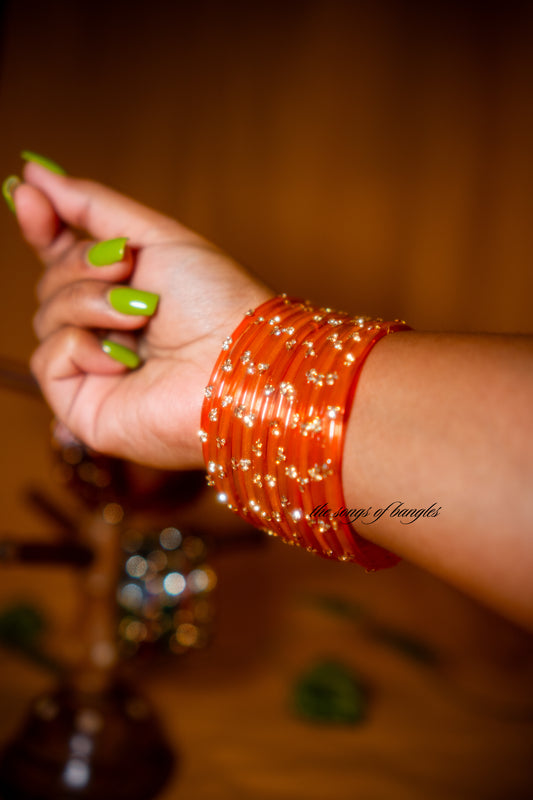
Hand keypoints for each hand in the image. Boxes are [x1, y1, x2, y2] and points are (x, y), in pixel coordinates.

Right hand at [13, 163, 272, 468]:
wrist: (238, 360)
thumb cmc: (215, 302)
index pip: (63, 258)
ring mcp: (95, 370)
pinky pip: (48, 360)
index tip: (27, 193)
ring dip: (90, 304)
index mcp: (125, 293)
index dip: (43, 226)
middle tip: (125, 266)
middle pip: (50, 284)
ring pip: (45, 317)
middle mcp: (107, 331)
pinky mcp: (84, 407)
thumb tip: (36, 174)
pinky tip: (124, 360)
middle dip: (82, 266)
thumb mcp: (156, 236)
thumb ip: (93, 208)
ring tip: (140, 314)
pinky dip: (82, 348)